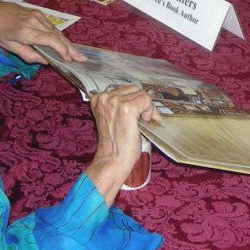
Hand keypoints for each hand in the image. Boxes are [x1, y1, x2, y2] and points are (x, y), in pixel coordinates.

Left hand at [0, 1, 83, 63]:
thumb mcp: (7, 46)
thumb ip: (26, 54)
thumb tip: (45, 61)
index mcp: (25, 31)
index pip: (50, 40)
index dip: (61, 50)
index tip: (68, 59)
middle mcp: (34, 21)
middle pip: (57, 35)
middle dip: (70, 48)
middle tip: (81, 58)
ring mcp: (38, 15)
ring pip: (56, 31)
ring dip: (67, 43)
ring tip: (77, 53)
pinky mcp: (38, 13)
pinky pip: (51, 26)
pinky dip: (59, 36)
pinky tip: (65, 44)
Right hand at [86, 85, 160, 205]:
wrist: (112, 161)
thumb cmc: (115, 144)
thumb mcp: (112, 118)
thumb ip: (120, 105)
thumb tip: (141, 97)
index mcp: (98, 98)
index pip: (125, 89)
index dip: (136, 101)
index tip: (140, 113)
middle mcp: (104, 97)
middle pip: (134, 89)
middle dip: (143, 102)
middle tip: (145, 118)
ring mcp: (115, 102)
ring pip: (141, 94)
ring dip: (148, 107)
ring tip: (144, 121)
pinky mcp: (126, 109)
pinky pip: (146, 100)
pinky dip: (151, 110)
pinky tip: (146, 121)